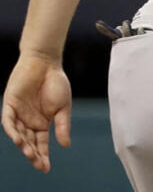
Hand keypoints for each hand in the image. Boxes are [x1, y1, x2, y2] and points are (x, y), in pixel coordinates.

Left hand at [2, 54, 71, 172]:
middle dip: (33, 155)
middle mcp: (28, 121)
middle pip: (29, 143)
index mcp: (42, 123)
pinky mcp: (10, 105)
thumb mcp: (63, 107)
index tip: (46, 168)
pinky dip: (12, 131)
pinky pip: (8, 122)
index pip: (41, 143)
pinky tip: (19, 139)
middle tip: (39, 164)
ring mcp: (18, 114)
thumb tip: (65, 145)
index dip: (43, 156)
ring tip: (30, 153)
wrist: (45, 63)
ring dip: (24, 145)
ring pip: (18, 135)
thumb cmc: (56, 83)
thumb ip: (62, 125)